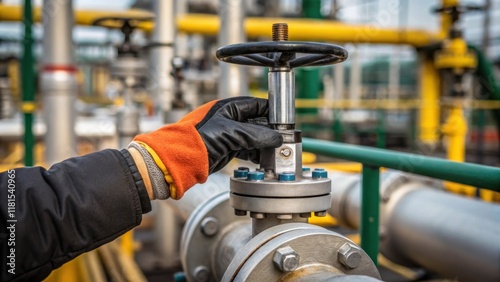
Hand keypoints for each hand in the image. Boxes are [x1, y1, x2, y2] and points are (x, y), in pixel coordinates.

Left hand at [133, 97, 282, 198]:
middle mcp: (229, 119)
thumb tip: (276, 138)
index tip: (284, 122)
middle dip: (270, 132)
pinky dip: (255, 154)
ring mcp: (227, 134)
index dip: (272, 113)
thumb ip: (255, 134)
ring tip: (275, 152)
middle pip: (257, 122)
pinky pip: (246, 148)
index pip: (257, 105)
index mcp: (228, 107)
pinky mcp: (226, 148)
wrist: (179, 159)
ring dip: (263, 145)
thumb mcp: (230, 133)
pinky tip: (262, 159)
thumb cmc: (196, 139)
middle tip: (282, 141)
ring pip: (253, 137)